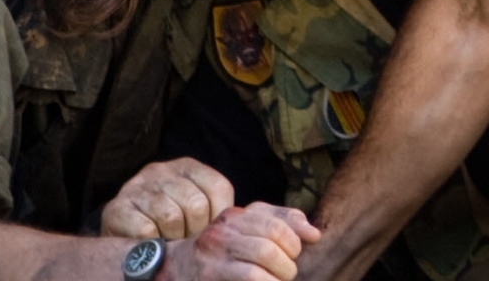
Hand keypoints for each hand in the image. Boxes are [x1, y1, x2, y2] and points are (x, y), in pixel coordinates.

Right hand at [105, 159, 236, 240]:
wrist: (122, 233)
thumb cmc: (170, 225)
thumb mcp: (196, 208)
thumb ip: (218, 209)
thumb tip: (247, 219)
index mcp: (187, 166)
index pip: (218, 188)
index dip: (218, 216)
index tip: (207, 229)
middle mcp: (160, 170)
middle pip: (196, 204)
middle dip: (195, 231)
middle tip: (186, 240)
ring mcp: (136, 186)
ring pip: (171, 216)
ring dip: (173, 238)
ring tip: (168, 240)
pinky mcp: (116, 208)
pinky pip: (145, 229)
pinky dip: (152, 242)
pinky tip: (150, 241)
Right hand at [167, 205, 320, 280]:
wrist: (174, 270)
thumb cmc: (219, 255)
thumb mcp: (244, 233)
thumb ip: (279, 225)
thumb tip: (314, 234)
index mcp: (236, 215)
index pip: (278, 219)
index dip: (296, 236)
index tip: (298, 251)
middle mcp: (225, 228)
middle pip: (275, 236)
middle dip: (289, 258)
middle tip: (286, 271)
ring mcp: (216, 252)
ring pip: (266, 255)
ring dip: (281, 273)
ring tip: (278, 280)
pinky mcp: (213, 275)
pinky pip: (253, 276)